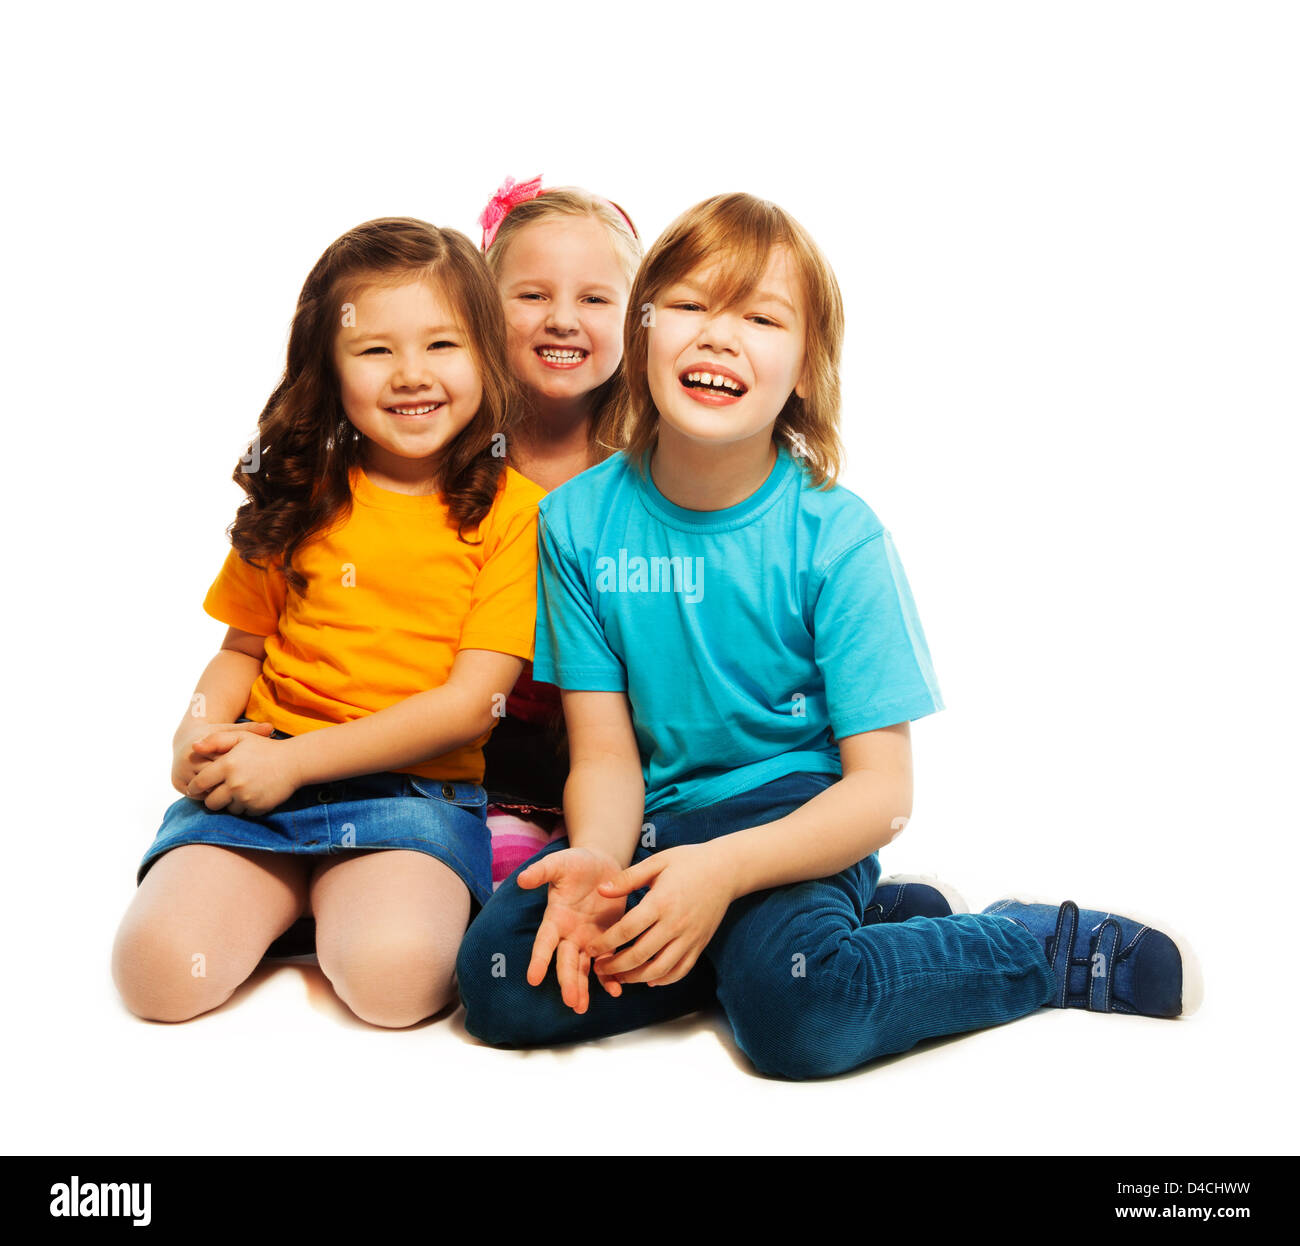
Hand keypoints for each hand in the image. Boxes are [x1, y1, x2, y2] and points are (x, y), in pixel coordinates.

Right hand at [172, 719, 273, 793]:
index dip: (238, 768)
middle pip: (214, 779)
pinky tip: (227, 796)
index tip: (253, 771)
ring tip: (240, 793)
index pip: (222, 763)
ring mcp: (180, 774)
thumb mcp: (231, 730)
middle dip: (230, 782)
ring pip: (206, 789)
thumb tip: (270, 727)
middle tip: (250, 788)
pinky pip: (198, 795)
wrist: (188, 739)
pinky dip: (212, 795)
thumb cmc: (216, 733)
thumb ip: (250, 729)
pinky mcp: (176, 784)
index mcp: (198, 747)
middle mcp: (185, 761)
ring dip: (221, 793)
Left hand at [185, 729, 301, 815]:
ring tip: (239, 791)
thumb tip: (193, 747)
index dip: (194, 787)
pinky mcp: (258, 807)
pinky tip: (252, 795)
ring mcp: (247, 797)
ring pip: (227, 809)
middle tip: (218, 792)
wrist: (294, 762)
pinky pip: (244, 813)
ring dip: (230, 803)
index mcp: (227, 765)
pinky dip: (245, 806)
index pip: (200, 783)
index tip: (195, 789)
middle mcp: (235, 783)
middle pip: (211, 802)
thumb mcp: (241, 737)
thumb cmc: (265, 748)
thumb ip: (215, 740)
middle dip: (212, 799)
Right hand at [517, 847, 629, 1014]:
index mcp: (555, 918)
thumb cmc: (577, 863)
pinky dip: (610, 977)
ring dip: (583, 987)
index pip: (544, 942)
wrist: (603, 863)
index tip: (532, 978)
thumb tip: (522, 879)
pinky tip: (616, 990)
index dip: (538, 959)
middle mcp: (569, 934)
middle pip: (566, 961)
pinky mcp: (607, 940)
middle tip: (571, 1002)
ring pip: (583, 968)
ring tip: (582, 1007)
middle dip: (567, 982)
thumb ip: (542, 871)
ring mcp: (587, 939)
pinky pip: (607, 962)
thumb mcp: (559, 862)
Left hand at [587, 842, 733, 989]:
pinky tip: (649, 979)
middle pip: (640, 955)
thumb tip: (601, 891)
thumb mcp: (657, 862)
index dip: (606, 943)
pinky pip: (680, 970)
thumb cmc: (688, 862)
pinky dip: (663, 979)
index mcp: (661, 902)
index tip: (591, 948)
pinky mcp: (700, 944)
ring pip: (660, 969)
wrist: (726, 869)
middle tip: (599, 968)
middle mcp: (675, 924)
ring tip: (619, 977)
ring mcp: (690, 937)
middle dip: (615, 966)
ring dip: (636, 977)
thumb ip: (628, 878)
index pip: (627, 930)